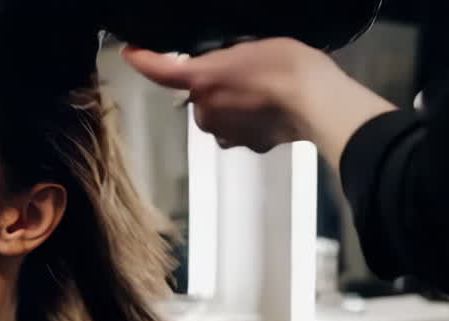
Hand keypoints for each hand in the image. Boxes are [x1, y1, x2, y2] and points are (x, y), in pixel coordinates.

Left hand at [122, 39, 395, 162]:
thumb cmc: (287, 65)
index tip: (131, 53)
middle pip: (198, 98)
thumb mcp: (251, 47)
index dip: (144, 60)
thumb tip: (218, 71)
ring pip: (217, 117)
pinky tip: (270, 111)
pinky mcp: (243, 146)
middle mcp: (204, 109)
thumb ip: (224, 62)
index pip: (161, 70)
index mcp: (202, 79)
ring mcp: (223, 131)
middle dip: (214, 89)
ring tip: (261, 92)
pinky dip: (248, 124)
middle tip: (243, 75)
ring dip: (231, 107)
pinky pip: (237, 133)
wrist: (317, 101)